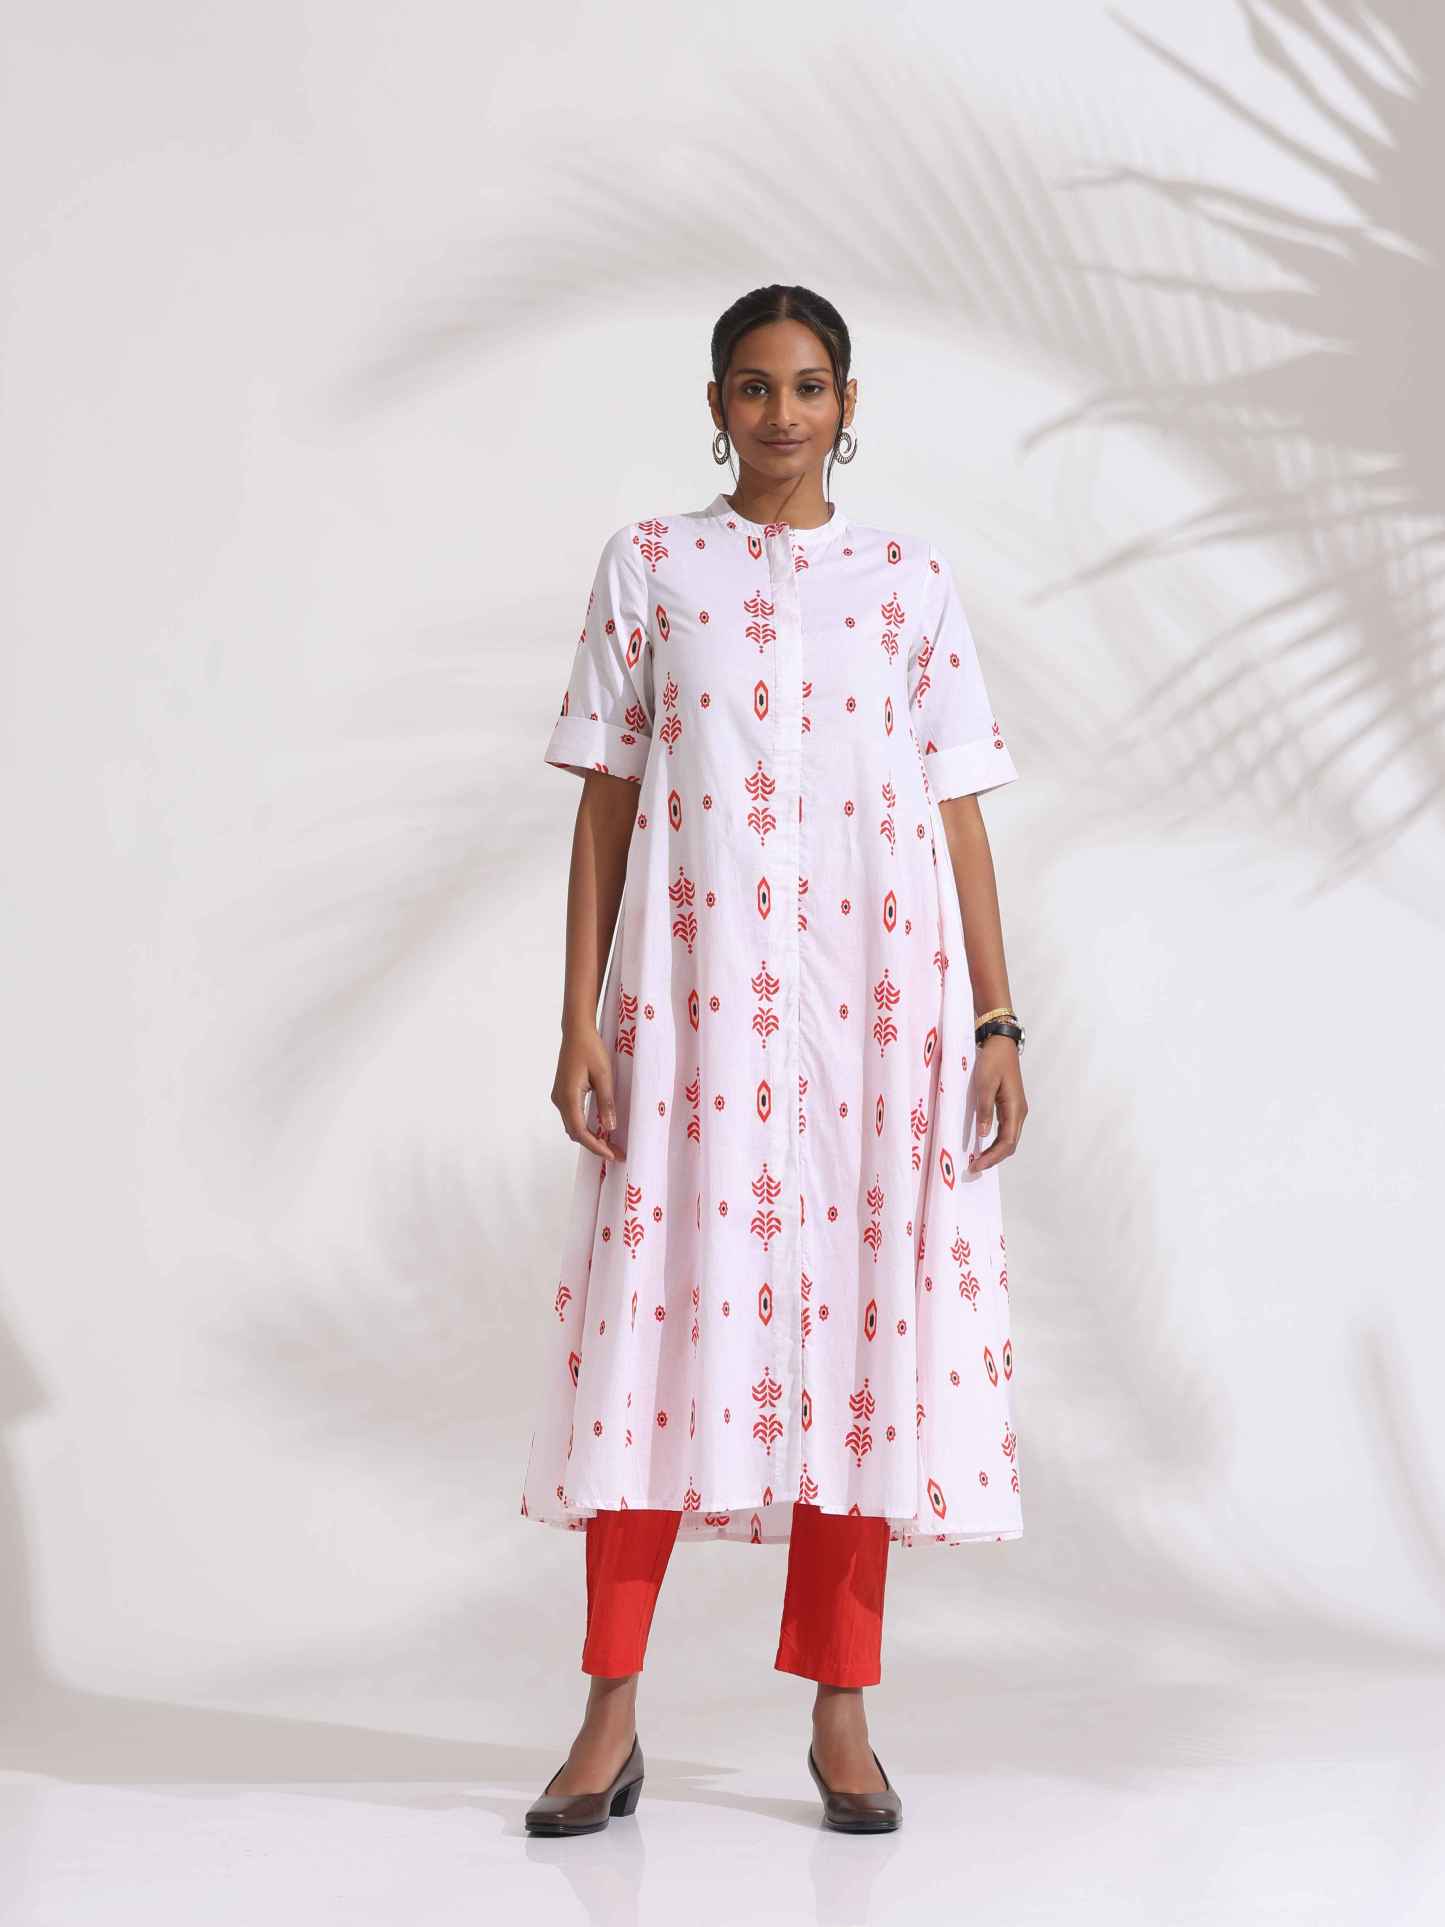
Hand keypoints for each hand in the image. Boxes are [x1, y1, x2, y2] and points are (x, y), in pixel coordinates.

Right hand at [552, 1023, 623, 1160]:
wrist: (576, 1032)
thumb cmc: (591, 1049)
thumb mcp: (604, 1075)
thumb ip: (606, 1102)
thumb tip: (609, 1128)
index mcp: (569, 1096)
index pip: (580, 1131)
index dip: (596, 1146)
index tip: (612, 1155)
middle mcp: (560, 1099)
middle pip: (575, 1132)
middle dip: (595, 1145)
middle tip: (616, 1152)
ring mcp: (559, 1096)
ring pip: (572, 1125)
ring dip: (589, 1137)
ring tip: (610, 1144)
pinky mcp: (562, 1093)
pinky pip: (572, 1116)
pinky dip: (585, 1126)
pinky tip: (599, 1128)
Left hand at [968, 1035, 1026, 1172]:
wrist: (1001, 1044)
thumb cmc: (993, 1061)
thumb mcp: (984, 1084)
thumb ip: (984, 1110)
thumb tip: (983, 1135)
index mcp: (1015, 1108)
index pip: (1007, 1141)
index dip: (993, 1157)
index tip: (977, 1165)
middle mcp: (1019, 1112)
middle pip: (1010, 1144)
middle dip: (994, 1158)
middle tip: (974, 1167)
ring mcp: (1015, 1110)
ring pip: (1008, 1138)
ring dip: (995, 1151)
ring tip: (978, 1160)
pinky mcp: (1009, 1106)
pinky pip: (1005, 1130)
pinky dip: (995, 1142)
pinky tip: (983, 1145)